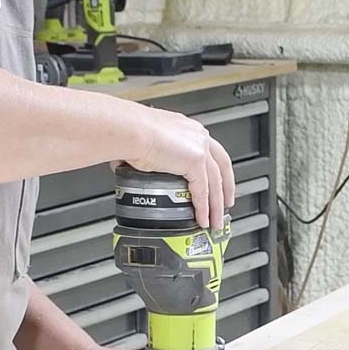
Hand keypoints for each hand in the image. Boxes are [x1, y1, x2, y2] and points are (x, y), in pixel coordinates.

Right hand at [125, 107, 235, 229]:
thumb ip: (141, 155)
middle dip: (226, 187)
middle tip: (226, 203)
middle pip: (221, 166)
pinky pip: (203, 191)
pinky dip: (203, 208)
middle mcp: (197, 135)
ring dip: (216, 205)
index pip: (210, 150)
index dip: (216, 168)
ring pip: (215, 182)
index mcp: (187, 129)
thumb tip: (123, 164)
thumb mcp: (142, 143)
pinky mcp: (196, 161)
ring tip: (215, 220)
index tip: (217, 180)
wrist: (129, 129)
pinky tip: (202, 218)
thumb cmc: (129, 131)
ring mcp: (200, 147)